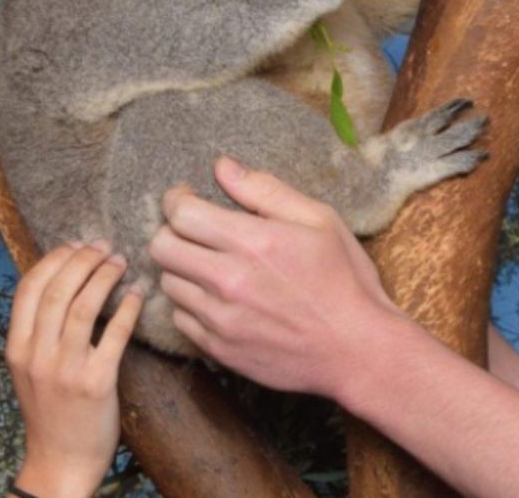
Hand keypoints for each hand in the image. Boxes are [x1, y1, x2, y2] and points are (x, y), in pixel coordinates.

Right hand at [6, 242, 141, 497]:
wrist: (60, 462)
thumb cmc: (49, 411)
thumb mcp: (29, 368)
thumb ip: (38, 330)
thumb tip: (63, 280)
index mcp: (16, 348)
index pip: (28, 288)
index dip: (54, 259)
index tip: (76, 245)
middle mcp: (36, 356)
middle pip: (57, 290)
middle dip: (82, 260)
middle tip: (104, 247)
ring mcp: (65, 369)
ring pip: (83, 306)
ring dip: (104, 276)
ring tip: (120, 262)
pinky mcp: (96, 383)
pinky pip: (114, 334)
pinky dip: (127, 308)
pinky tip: (137, 295)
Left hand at [149, 156, 407, 398]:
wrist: (356, 351)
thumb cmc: (344, 281)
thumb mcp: (319, 221)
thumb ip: (265, 190)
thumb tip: (223, 167)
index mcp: (253, 242)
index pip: (181, 214)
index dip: (176, 200)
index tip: (186, 198)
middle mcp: (229, 281)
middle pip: (161, 247)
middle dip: (172, 231)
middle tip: (193, 231)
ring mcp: (221, 319)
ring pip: (167, 283)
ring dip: (182, 269)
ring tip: (210, 266)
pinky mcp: (219, 349)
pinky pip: (181, 319)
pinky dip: (191, 304)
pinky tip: (218, 298)